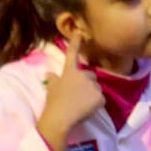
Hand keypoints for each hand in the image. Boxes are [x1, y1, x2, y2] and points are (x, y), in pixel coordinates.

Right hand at [36, 34, 102, 150]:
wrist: (60, 118)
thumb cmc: (53, 103)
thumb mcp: (51, 89)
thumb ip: (53, 79)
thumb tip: (50, 73)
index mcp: (70, 72)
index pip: (72, 54)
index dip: (76, 43)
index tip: (79, 32)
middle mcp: (83, 75)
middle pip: (91, 76)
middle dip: (87, 84)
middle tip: (78, 96)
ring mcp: (93, 85)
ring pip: (96, 89)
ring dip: (91, 95)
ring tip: (81, 105)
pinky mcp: (100, 97)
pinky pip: (101, 100)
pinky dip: (96, 105)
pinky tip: (87, 110)